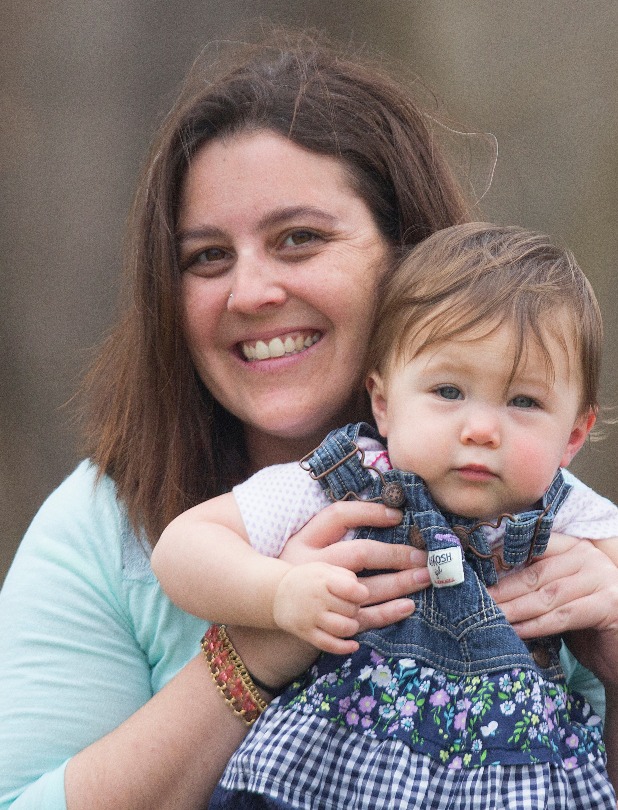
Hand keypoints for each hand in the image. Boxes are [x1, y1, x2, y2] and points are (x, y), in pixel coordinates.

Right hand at [273, 562, 369, 654]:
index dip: (361, 594)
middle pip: (350, 610)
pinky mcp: (306, 633)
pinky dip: (345, 648)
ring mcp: (311, 617)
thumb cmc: (308, 580)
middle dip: (355, 610)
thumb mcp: (324, 569)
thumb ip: (346, 576)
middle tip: (347, 606)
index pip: (352, 590)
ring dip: (352, 627)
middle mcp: (317, 599)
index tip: (359, 594)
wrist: (277, 593)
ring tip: (348, 621)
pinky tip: (354, 645)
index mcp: (323, 580)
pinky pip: (329, 645)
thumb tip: (363, 593)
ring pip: (343, 628)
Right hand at [279, 499, 429, 631]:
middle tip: (422, 556)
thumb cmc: (300, 569)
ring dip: (397, 586)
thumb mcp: (306, 544)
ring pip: (364, 590)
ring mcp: (315, 596)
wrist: (271, 606)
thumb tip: (385, 516)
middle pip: (358, 554)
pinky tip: (406, 607)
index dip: (369, 512)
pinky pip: (360, 621)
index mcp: (305, 542)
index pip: (338, 516)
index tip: (398, 516)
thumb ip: (335, 532)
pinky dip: (384, 615)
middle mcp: (310, 566)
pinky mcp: (324, 623)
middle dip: (394, 555)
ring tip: (423, 579)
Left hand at [488, 533, 617, 685]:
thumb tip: (487, 582)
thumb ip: (534, 583)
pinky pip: (563, 615)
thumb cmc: (585, 623)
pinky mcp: (608, 605)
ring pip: (547, 595)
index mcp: (573, 547)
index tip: (475, 572)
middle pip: (535, 573)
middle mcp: (588, 557)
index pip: (531, 547)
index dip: (501, 559)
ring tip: (490, 616)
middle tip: (476, 600)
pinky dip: (536, 625)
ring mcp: (601, 578)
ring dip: (515, 608)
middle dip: (502, 589)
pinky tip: (516, 631)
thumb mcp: (558, 595)